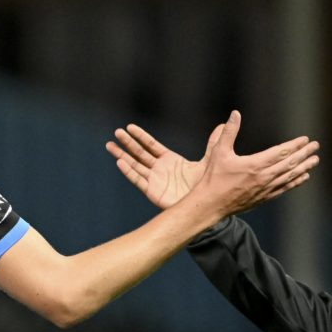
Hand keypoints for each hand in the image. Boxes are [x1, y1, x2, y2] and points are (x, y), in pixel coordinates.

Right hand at [106, 122, 221, 208]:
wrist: (203, 205)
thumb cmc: (205, 185)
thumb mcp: (209, 161)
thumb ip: (212, 144)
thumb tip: (221, 125)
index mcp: (169, 160)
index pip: (151, 145)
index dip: (140, 136)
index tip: (129, 127)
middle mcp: (159, 169)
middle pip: (139, 153)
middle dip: (128, 143)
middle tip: (116, 133)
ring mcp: (154, 180)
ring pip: (135, 165)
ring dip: (122, 155)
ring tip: (110, 145)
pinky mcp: (152, 191)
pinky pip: (138, 179)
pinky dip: (129, 171)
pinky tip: (119, 162)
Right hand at [188, 110, 318, 216]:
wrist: (211, 204)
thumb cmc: (213, 177)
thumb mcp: (218, 152)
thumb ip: (228, 132)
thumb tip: (235, 114)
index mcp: (255, 165)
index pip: (281, 153)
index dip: (294, 145)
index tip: (305, 139)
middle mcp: (264, 178)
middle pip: (289, 164)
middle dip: (304, 154)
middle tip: (316, 146)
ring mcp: (265, 189)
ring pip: (290, 176)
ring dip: (304, 167)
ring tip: (314, 160)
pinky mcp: (264, 198)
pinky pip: (284, 188)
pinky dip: (295, 182)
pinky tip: (303, 177)